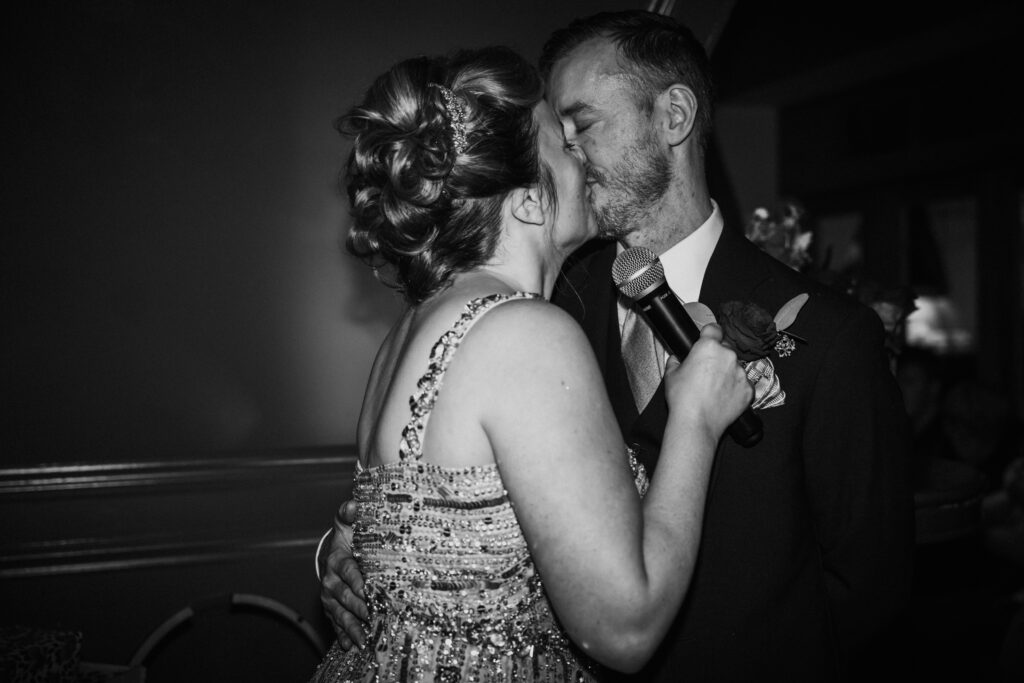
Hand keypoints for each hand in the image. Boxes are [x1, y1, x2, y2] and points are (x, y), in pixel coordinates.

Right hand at [319, 499, 368, 649]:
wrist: (332, 555)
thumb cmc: (347, 539)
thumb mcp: (347, 526)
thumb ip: (349, 515)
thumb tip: (353, 504)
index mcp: (337, 560)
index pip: (348, 571)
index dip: (357, 581)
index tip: (368, 590)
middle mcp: (330, 581)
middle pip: (345, 597)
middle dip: (359, 608)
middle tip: (373, 617)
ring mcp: (330, 598)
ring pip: (340, 614)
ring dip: (352, 628)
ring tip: (364, 640)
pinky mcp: (331, 610)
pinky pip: (336, 625)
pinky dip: (343, 636)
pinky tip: (350, 647)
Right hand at [664, 323, 752, 438]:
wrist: (696, 423)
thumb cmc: (682, 398)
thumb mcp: (671, 375)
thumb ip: (675, 361)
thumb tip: (677, 358)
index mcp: (708, 347)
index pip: (714, 329)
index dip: (710, 334)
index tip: (708, 339)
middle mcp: (728, 356)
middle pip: (726, 349)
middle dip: (718, 357)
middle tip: (706, 372)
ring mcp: (741, 373)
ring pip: (735, 367)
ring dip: (727, 373)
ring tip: (714, 388)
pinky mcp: (749, 389)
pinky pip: (743, 384)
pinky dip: (735, 388)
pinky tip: (723, 397)